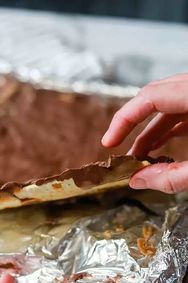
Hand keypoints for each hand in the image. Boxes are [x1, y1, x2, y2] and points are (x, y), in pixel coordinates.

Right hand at [102, 73, 187, 193]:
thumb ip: (174, 176)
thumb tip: (138, 180)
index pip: (149, 97)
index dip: (124, 119)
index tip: (109, 143)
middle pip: (154, 96)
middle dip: (133, 124)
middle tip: (118, 149)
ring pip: (168, 104)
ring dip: (150, 129)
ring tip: (137, 155)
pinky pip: (181, 110)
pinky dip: (167, 128)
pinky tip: (158, 146)